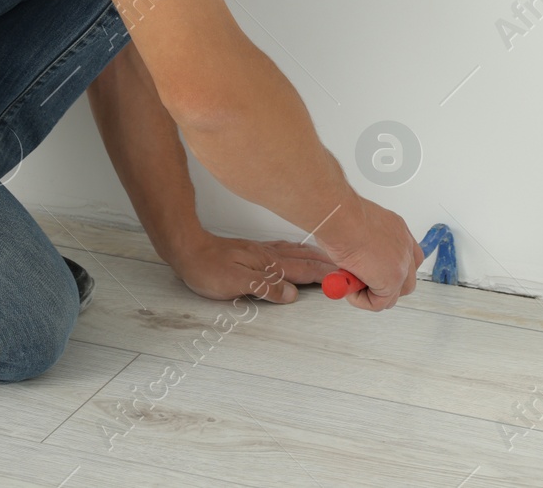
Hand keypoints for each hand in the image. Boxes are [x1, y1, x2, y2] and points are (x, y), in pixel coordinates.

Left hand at [170, 234, 338, 302]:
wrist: (189, 250)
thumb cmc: (208, 268)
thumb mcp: (235, 283)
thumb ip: (265, 288)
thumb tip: (292, 294)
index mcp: (269, 265)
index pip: (305, 271)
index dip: (328, 276)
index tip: (348, 279)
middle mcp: (270, 256)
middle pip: (308, 260)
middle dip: (332, 264)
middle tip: (352, 269)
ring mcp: (264, 251)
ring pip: (299, 252)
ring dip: (320, 256)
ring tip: (336, 259)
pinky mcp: (256, 250)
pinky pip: (287, 249)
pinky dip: (302, 250)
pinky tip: (302, 251)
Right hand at [316, 197, 423, 310]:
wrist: (341, 217)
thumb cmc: (341, 215)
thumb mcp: (357, 226)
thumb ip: (364, 244)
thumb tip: (354, 257)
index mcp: (397, 229)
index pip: (407, 258)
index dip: (389, 269)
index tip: (372, 272)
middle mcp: (403, 246)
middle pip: (406, 280)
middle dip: (383, 287)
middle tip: (361, 281)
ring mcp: (401, 265)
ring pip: (393, 295)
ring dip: (371, 295)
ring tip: (350, 282)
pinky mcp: (391, 281)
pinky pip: (378, 303)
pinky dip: (361, 300)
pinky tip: (347, 286)